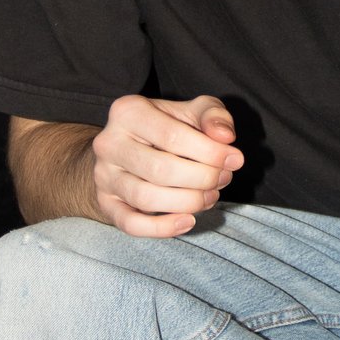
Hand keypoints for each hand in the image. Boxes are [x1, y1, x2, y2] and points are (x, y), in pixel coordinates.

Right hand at [91, 92, 242, 237]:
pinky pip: (131, 223)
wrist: (123, 147)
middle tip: (223, 178)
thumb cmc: (164, 127)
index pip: (173, 136)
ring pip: (146, 198)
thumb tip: (225, 136)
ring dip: (188, 202)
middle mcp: (109, 143)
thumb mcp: (190, 111)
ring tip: (211, 196)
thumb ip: (212, 115)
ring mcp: (104, 175)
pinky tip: (188, 221)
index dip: (210, 152)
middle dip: (202, 178)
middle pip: (160, 169)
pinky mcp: (105, 203)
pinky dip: (162, 228)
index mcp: (128, 112)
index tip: (235, 159)